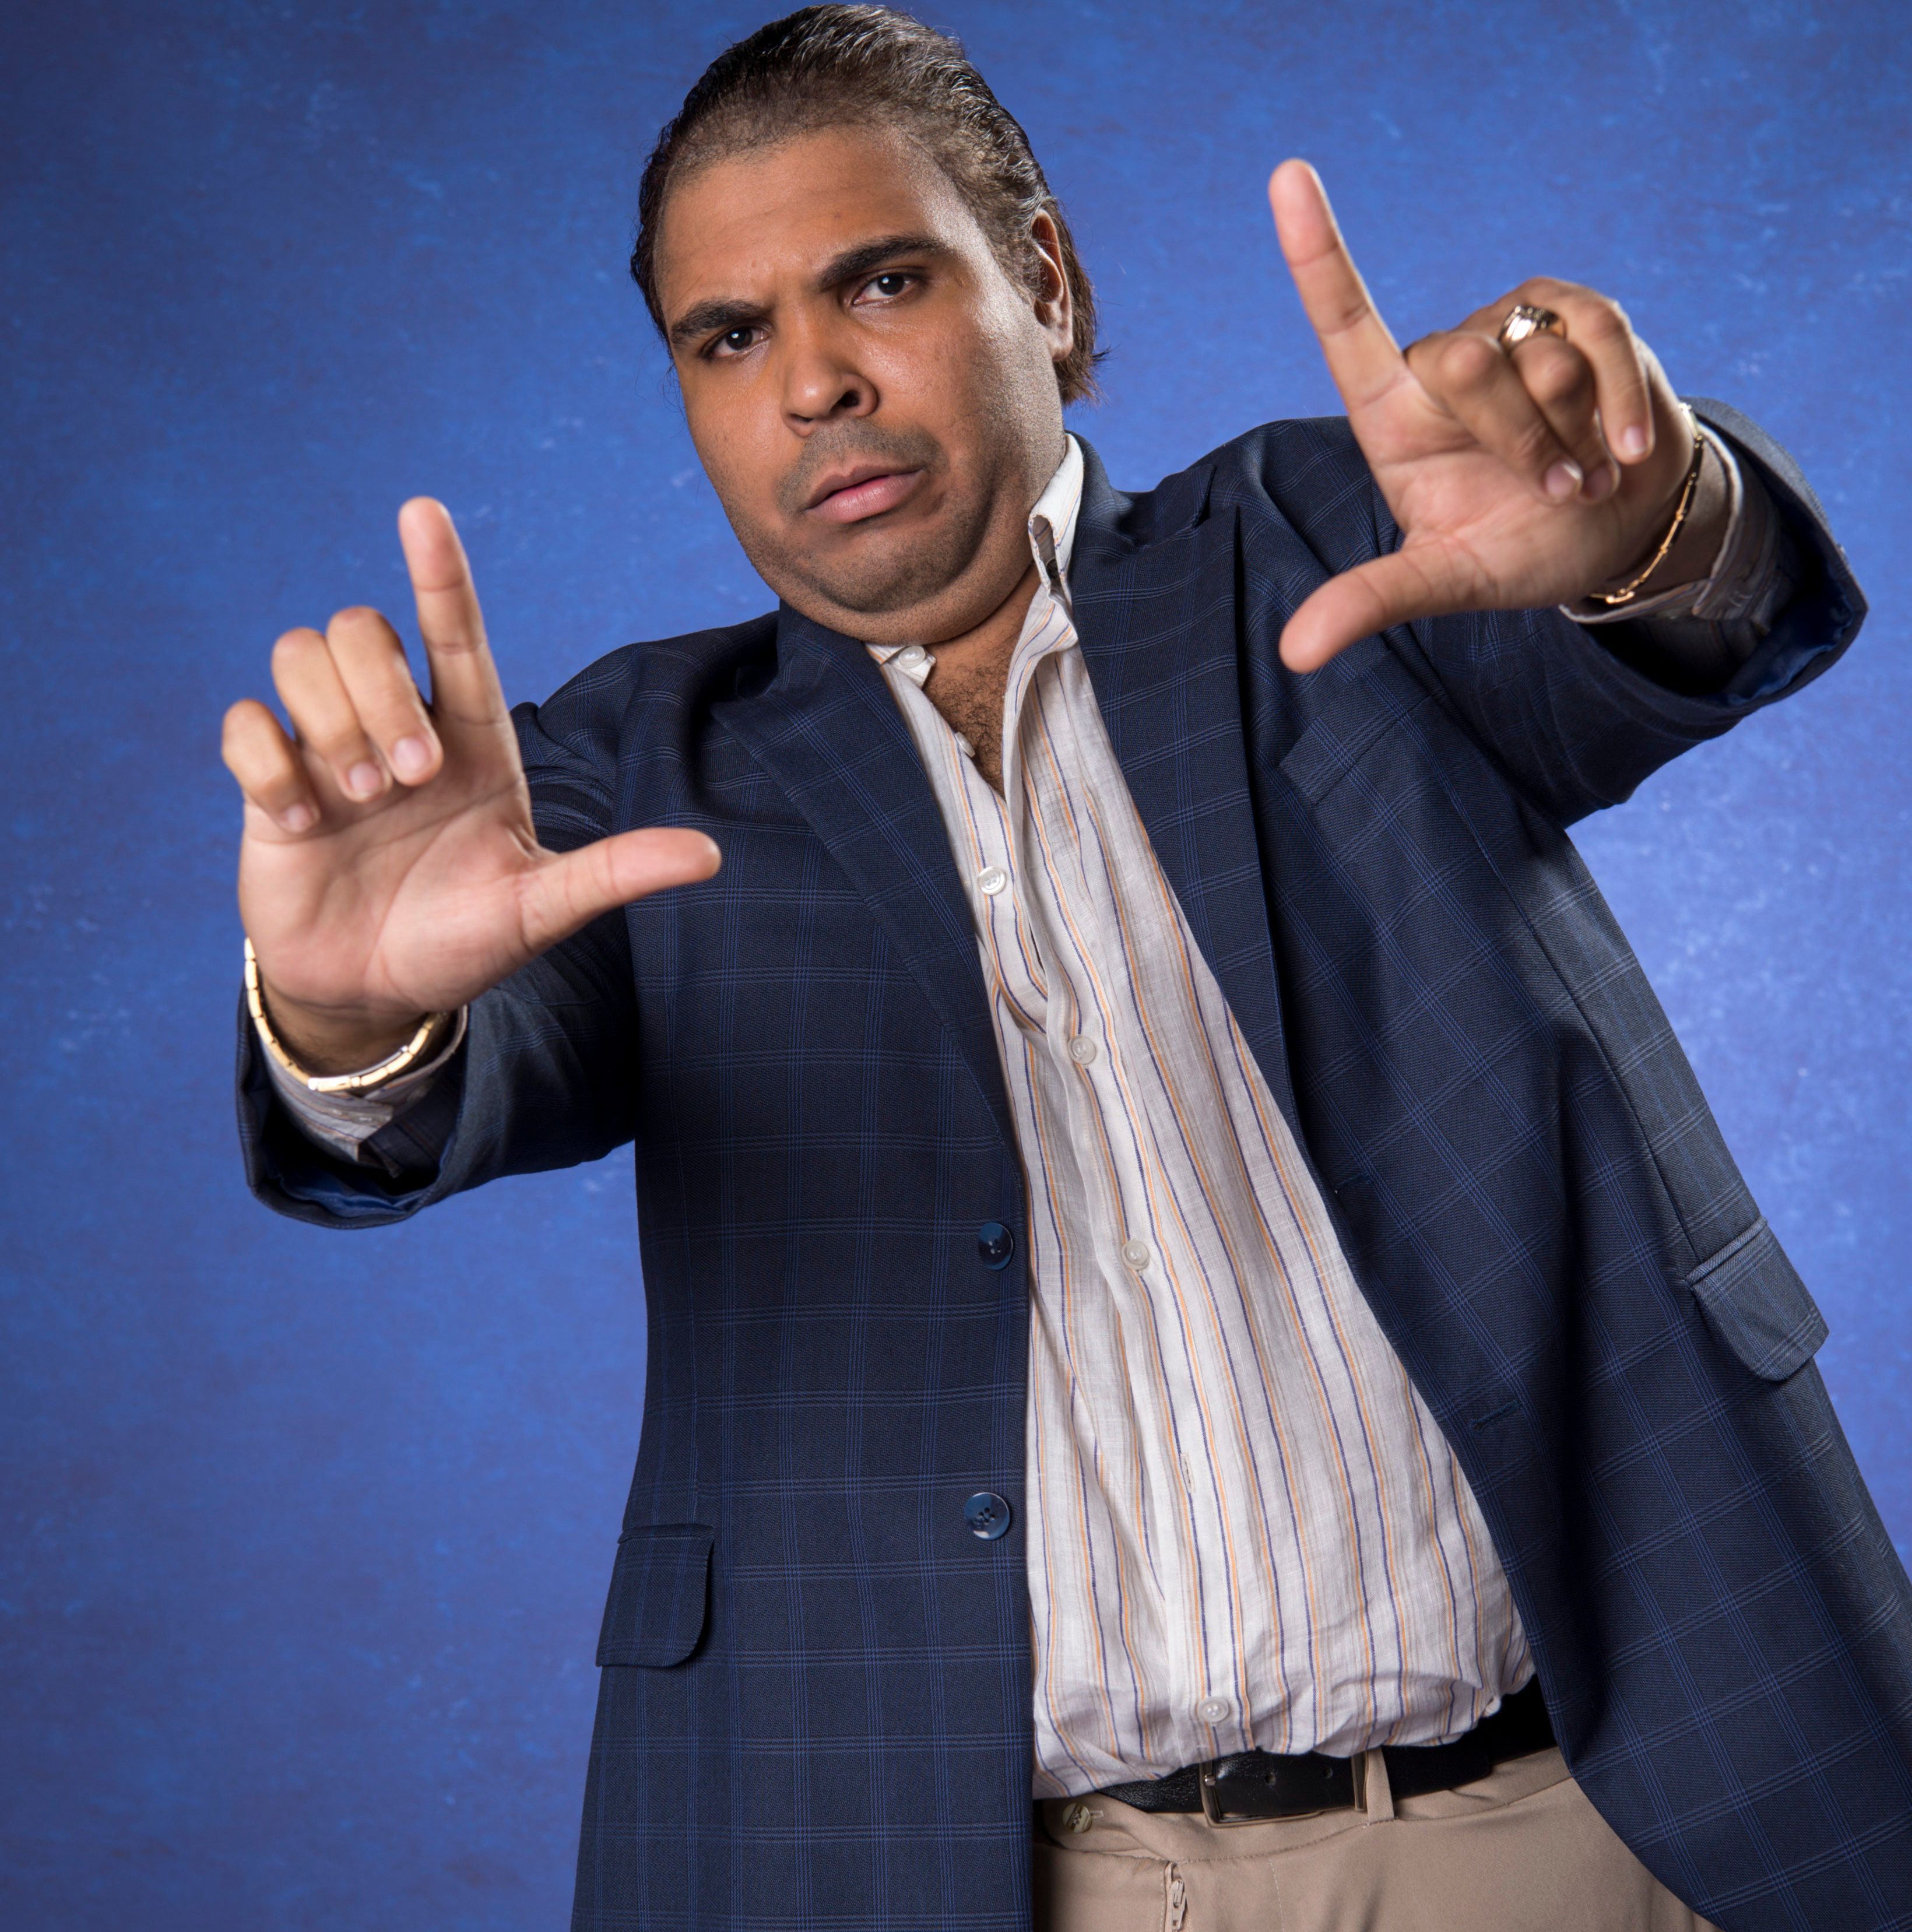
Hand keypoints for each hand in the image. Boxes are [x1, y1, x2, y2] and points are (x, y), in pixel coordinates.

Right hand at [222, 499, 719, 1072]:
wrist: (379, 992)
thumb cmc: (464, 939)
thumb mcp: (543, 909)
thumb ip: (616, 872)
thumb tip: (711, 853)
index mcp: (471, 739)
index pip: (453, 631)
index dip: (440, 571)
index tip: (423, 511)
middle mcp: (399, 725)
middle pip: (365, 629)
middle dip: (384, 696)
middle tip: (409, 784)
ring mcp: (327, 748)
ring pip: (300, 655)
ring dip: (330, 722)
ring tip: (360, 799)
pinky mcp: (269, 782)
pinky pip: (243, 723)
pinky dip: (267, 764)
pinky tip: (302, 819)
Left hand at [1267, 160, 1713, 670]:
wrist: (1618, 529)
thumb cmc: (1518, 546)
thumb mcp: (1446, 581)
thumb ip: (1372, 602)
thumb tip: (1294, 654)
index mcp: (1392, 410)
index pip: (1345, 320)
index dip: (1317, 250)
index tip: (1286, 175)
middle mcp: (1446, 357)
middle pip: (1465, 364)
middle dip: (1516, 442)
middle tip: (1545, 487)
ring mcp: (1517, 327)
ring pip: (1540, 361)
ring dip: (1572, 438)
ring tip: (1578, 470)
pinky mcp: (1586, 316)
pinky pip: (1602, 342)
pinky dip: (1617, 408)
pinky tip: (1624, 451)